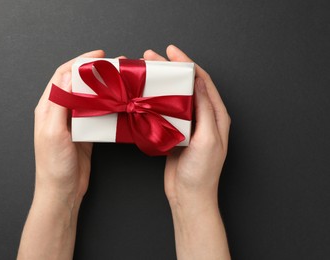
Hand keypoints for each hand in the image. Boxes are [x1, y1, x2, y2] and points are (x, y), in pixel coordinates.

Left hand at [34, 50, 104, 204]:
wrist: (62, 192)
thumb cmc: (54, 165)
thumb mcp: (53, 132)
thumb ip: (59, 103)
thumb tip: (66, 74)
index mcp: (48, 108)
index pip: (62, 76)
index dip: (79, 62)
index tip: (99, 56)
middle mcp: (59, 112)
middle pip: (77, 84)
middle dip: (94, 72)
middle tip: (114, 67)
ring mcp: (73, 123)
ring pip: (88, 98)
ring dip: (102, 88)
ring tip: (118, 82)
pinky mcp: (85, 133)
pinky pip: (96, 114)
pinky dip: (106, 106)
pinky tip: (117, 104)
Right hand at [144, 45, 230, 258]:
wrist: (189, 197)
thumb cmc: (202, 173)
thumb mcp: (207, 139)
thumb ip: (204, 110)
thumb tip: (199, 82)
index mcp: (216, 116)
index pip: (203, 82)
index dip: (188, 63)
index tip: (172, 51)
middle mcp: (204, 118)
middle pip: (187, 86)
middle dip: (171, 69)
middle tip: (152, 57)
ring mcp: (189, 126)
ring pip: (175, 98)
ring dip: (162, 84)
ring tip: (146, 73)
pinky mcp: (175, 134)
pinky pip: (166, 113)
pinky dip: (156, 102)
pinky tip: (144, 97)